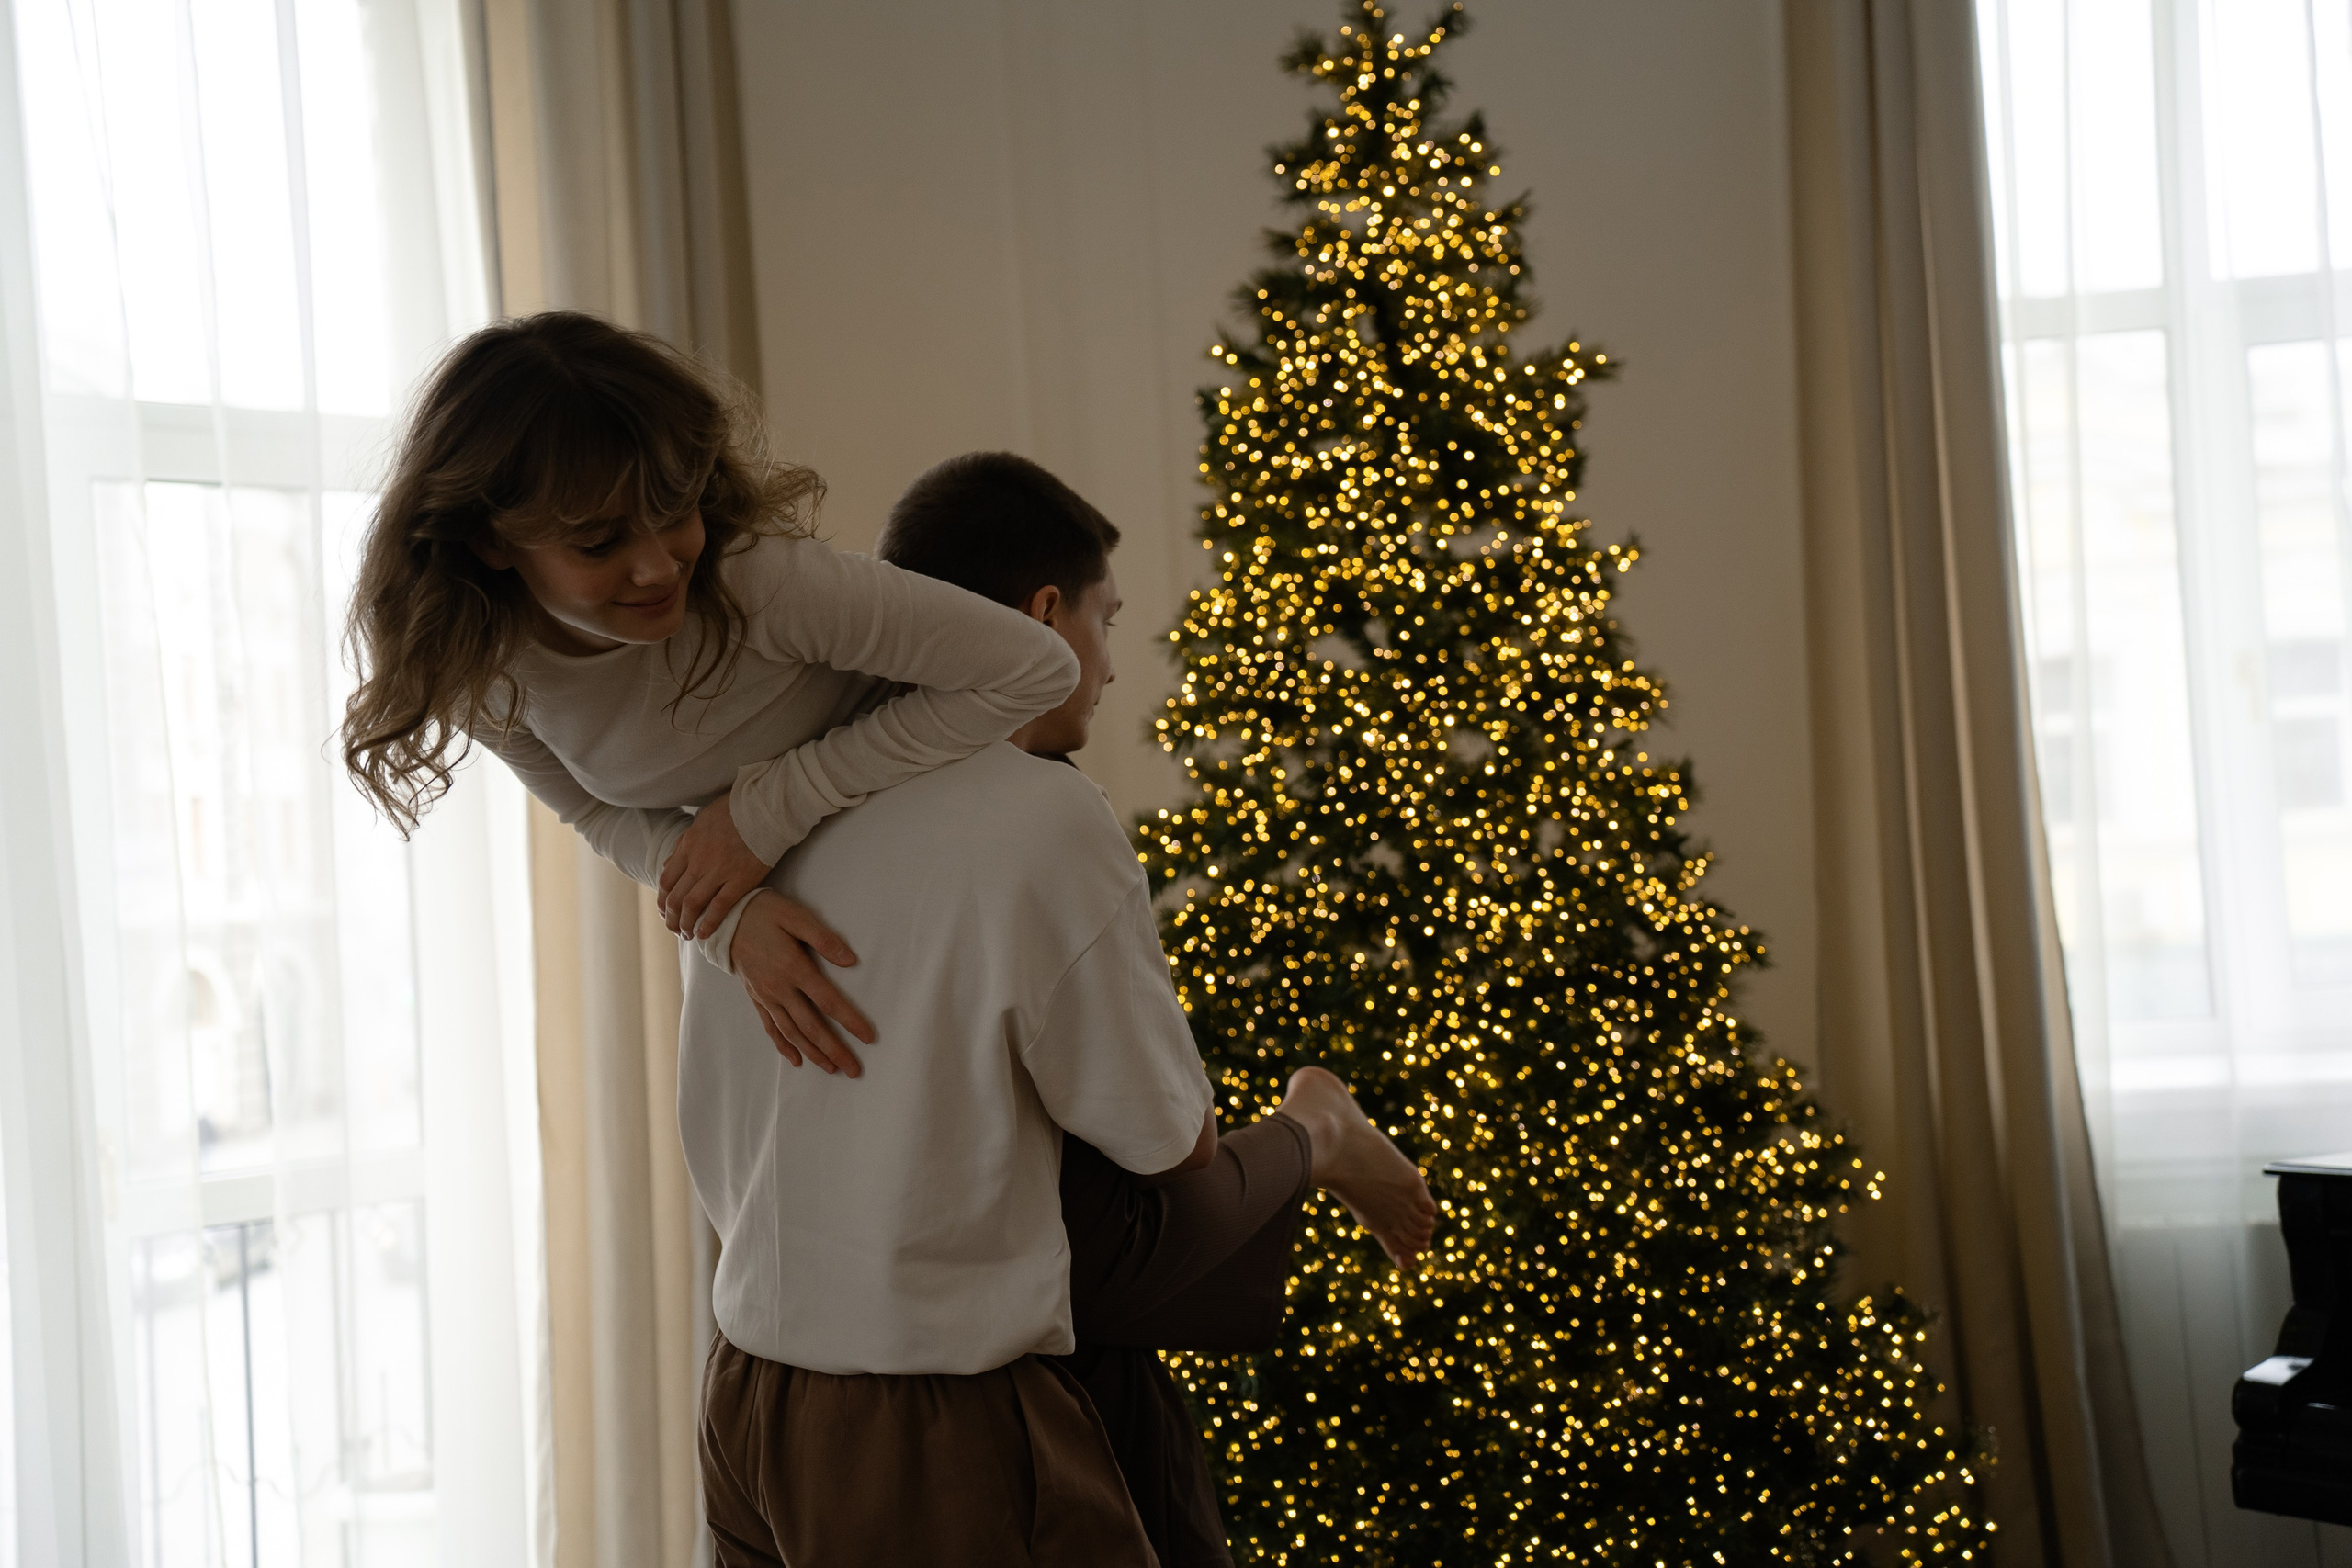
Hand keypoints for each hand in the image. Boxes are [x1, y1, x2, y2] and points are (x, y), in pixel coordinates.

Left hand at [658, 792, 771, 938]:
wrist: (765, 806)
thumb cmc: (736, 810)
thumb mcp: (701, 821)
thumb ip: (683, 844)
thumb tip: (667, 863)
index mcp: (688, 845)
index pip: (666, 880)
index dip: (662, 900)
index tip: (665, 912)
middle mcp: (698, 860)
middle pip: (675, 897)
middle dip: (671, 918)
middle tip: (675, 929)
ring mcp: (718, 871)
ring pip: (692, 904)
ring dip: (685, 924)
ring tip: (687, 935)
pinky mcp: (741, 879)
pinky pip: (720, 907)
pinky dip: (709, 923)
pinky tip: (704, 934)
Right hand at [731, 895, 874, 1075]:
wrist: (726, 917)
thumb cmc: (766, 913)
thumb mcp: (797, 917)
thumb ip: (824, 939)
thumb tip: (851, 960)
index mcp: (794, 968)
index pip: (828, 1001)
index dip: (849, 1021)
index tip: (867, 1038)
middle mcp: (779, 989)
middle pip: (811, 1026)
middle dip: (834, 1050)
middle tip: (854, 1070)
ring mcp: (765, 996)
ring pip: (792, 1032)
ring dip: (813, 1053)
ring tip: (832, 1069)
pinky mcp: (756, 998)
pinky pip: (771, 1027)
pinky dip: (784, 1046)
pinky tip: (797, 1060)